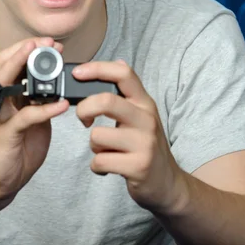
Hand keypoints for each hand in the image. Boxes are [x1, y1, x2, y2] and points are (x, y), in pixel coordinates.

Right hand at [0, 37, 68, 204]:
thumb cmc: (19, 147)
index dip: (30, 48)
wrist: (2, 180)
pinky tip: (60, 104)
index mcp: (7, 94)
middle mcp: (0, 100)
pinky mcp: (6, 134)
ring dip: (25, 67)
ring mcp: (1, 116)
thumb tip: (61, 82)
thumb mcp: (34, 117)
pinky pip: (25, 117)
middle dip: (26, 49)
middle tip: (48, 43)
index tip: (53, 43)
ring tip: (47, 59)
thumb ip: (41, 99)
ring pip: (6, 83)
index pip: (12, 61)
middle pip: (4, 64)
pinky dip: (44, 109)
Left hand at [73, 60, 186, 214]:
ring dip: (93, 146)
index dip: (97, 68)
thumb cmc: (145, 145)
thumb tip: (118, 60)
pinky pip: (100, 161)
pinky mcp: (138, 167)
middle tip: (83, 119)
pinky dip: (97, 166)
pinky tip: (108, 167)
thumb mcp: (141, 115)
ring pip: (97, 136)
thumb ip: (126, 93)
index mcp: (144, 102)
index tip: (77, 73)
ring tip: (105, 150)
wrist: (167, 184)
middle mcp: (146, 119)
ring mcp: (144, 143)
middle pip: (106, 101)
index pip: (123, 73)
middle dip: (84, 109)